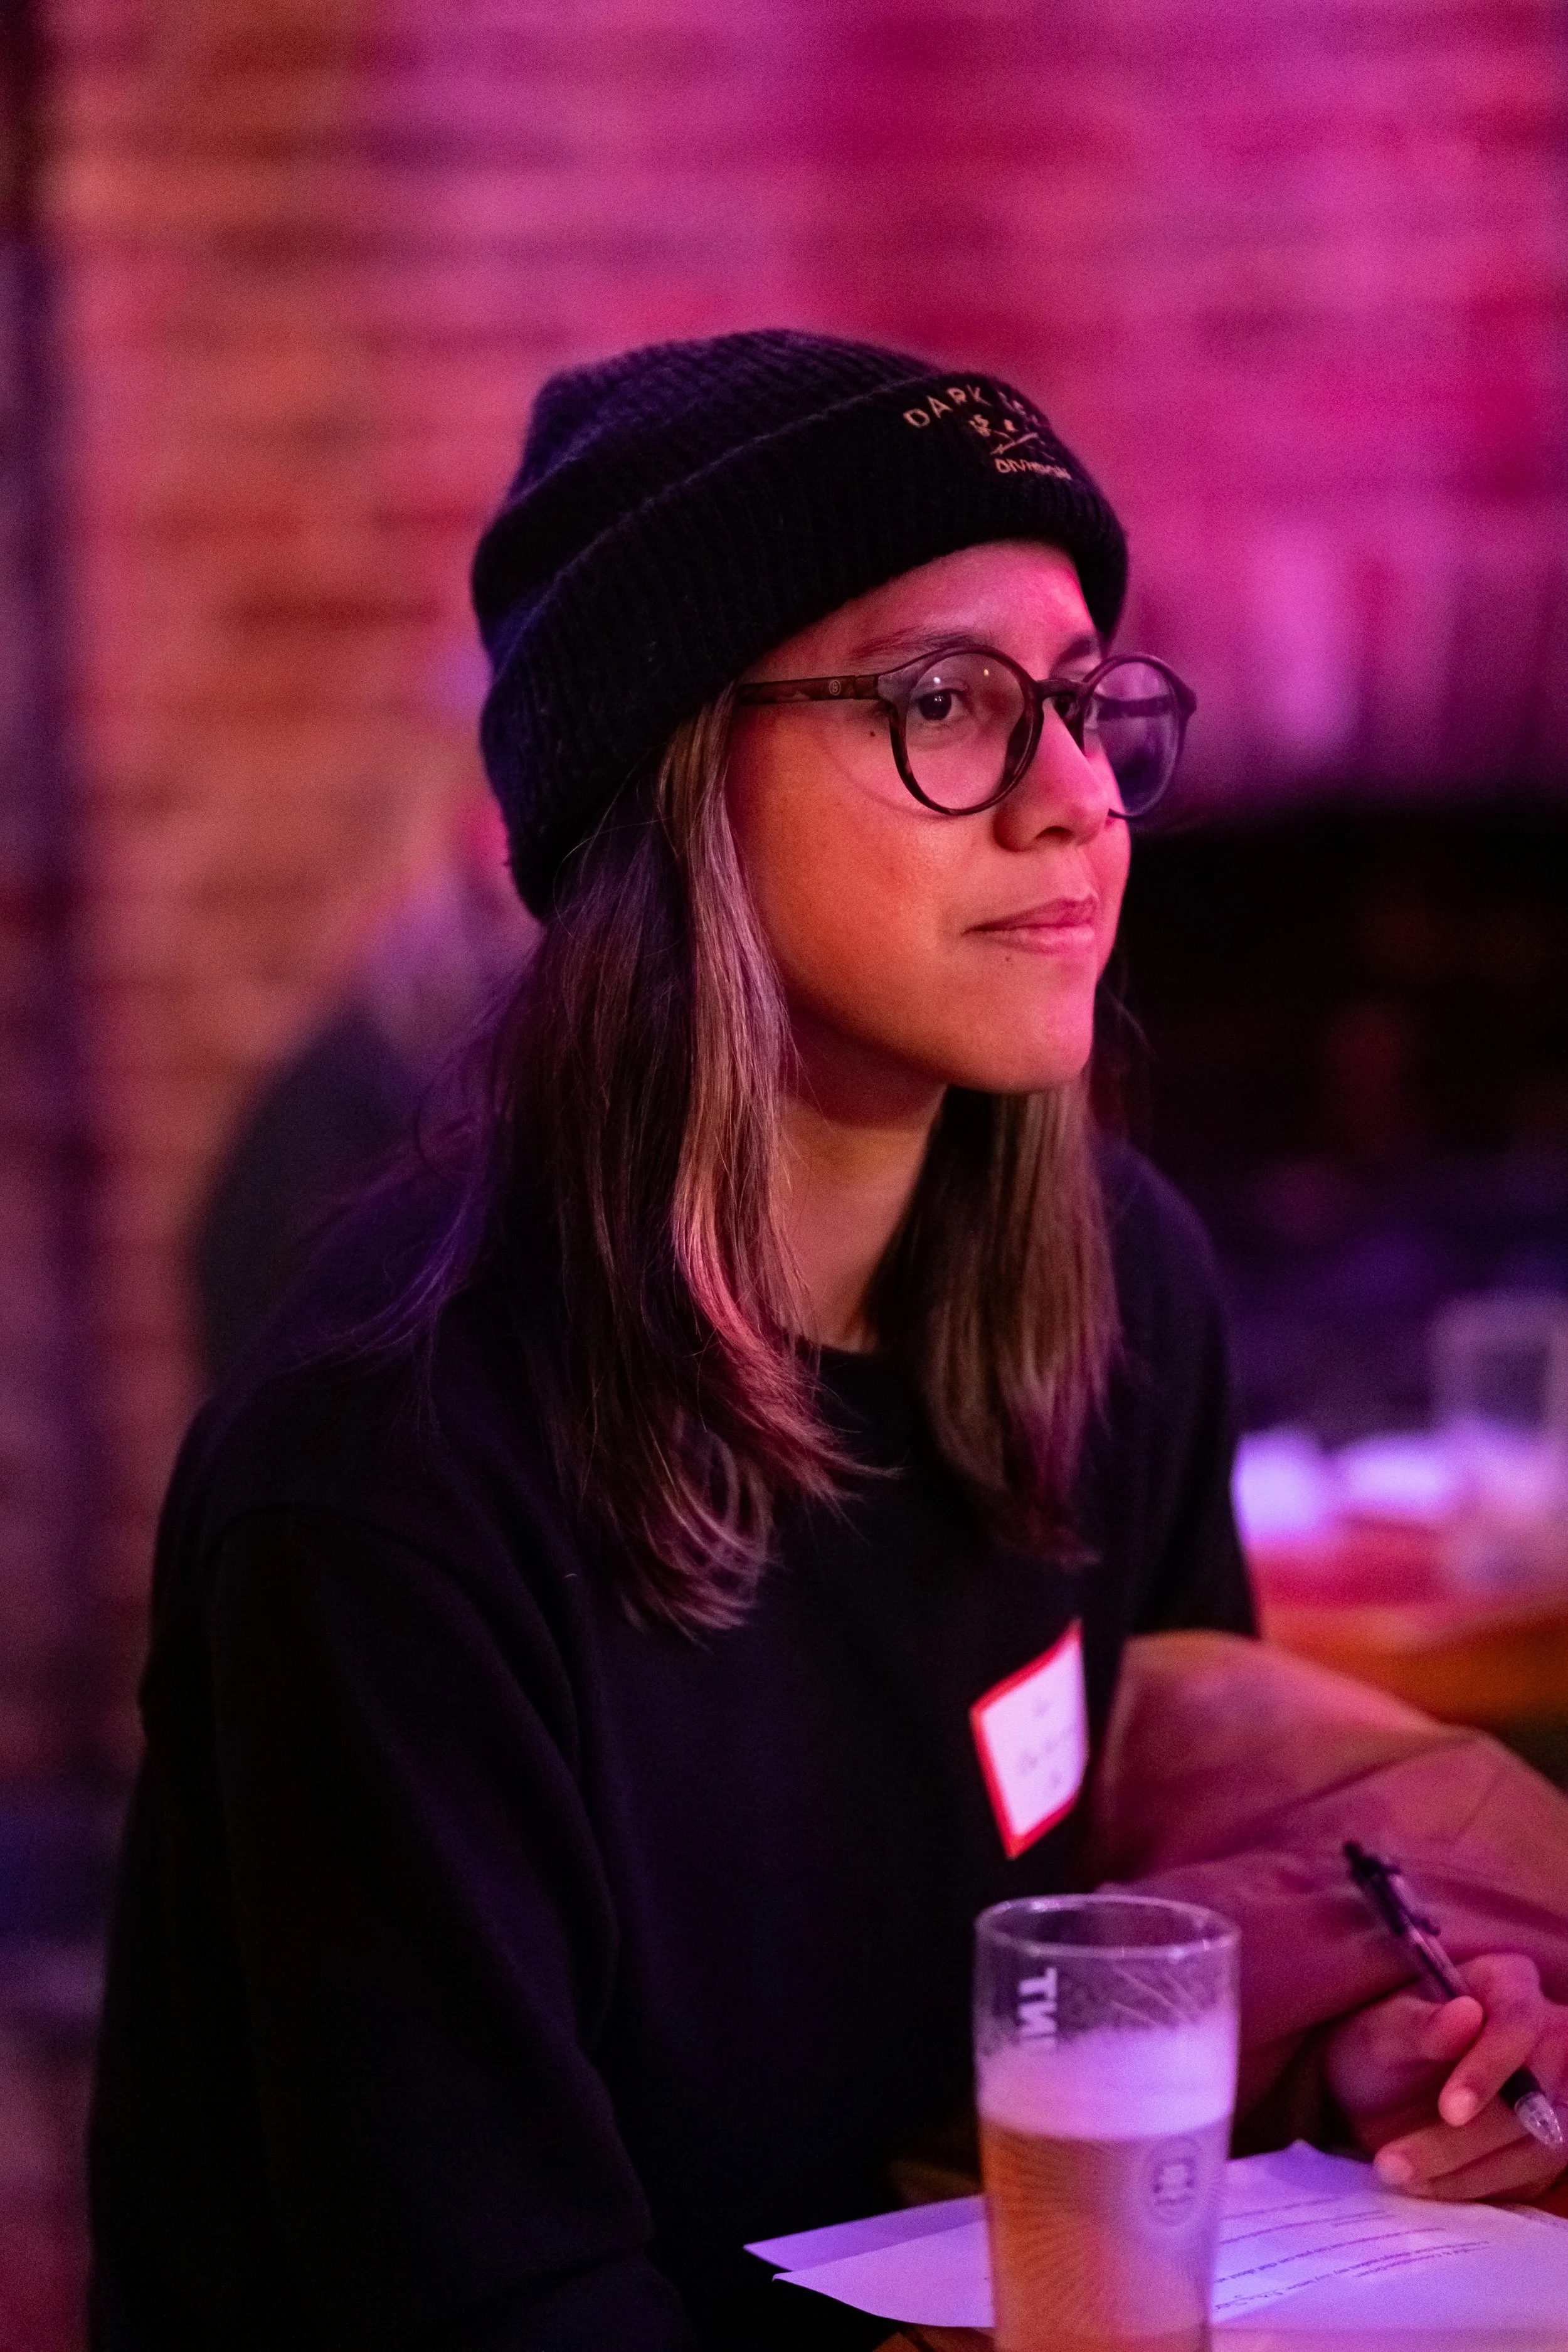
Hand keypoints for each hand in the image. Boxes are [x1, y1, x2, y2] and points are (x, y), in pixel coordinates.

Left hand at [1324, 1952, 1567, 2201]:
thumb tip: (1467, 2015)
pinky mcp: (1547, 2141)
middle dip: (1466, 2137)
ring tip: (1398, 2174)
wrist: (1377, 2093)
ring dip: (1465, 2170)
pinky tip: (1426, 2184)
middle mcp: (1546, 2034)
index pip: (1519, 2022)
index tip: (1450, 2111)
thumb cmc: (1379, 2044)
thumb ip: (1419, 2024)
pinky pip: (1527, 2174)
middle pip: (1532, 2093)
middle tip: (1396, 2162)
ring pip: (1536, 2143)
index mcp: (1507, 1984)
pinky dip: (1474, 2184)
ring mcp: (1555, 2092)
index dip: (1490, 2068)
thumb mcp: (1380, 2031)